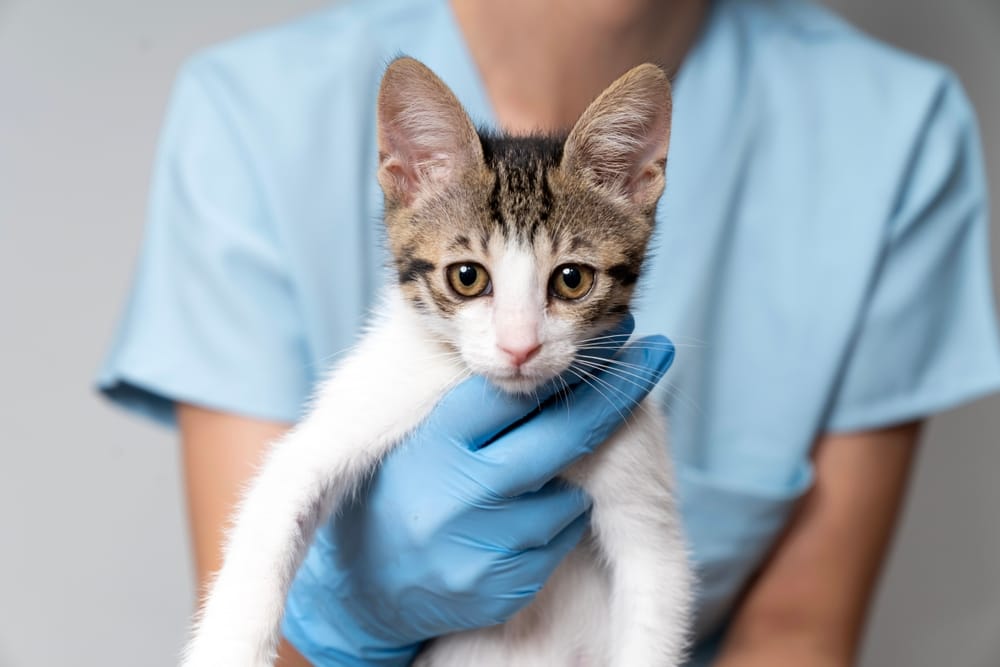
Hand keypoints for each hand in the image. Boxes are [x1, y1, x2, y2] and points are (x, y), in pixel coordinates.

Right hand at [282, 318, 674, 665]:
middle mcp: (460, 491)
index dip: (573, 358)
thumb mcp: (420, 433)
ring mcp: (483, 544)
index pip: (516, 389)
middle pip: (564, 435)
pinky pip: (558, 542)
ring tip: (529, 477)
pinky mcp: (502, 586)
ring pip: (570, 494)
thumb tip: (544, 351)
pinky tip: (521, 521)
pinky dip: (553, 525)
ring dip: (569, 476)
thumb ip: (473, 398)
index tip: (617, 327)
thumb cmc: (403, 489)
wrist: (368, 587)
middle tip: (659, 354)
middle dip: (618, 392)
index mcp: (436, 441)